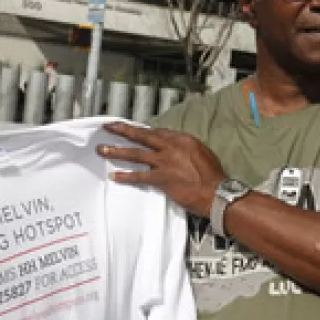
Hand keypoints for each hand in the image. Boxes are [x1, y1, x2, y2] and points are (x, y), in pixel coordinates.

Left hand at [97, 122, 226, 216]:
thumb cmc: (213, 175)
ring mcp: (165, 162)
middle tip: (109, 127)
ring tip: (103, 149)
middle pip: (142, 136)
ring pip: (136, 154)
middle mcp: (171, 147)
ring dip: (117, 151)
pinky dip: (126, 176)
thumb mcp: (202, 153)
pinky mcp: (161, 178)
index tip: (132, 130)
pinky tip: (115, 176)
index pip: (157, 132)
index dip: (142, 131)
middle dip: (123, 131)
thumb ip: (186, 148)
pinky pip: (139, 176)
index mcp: (182, 139)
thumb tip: (175, 148)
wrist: (216, 192)